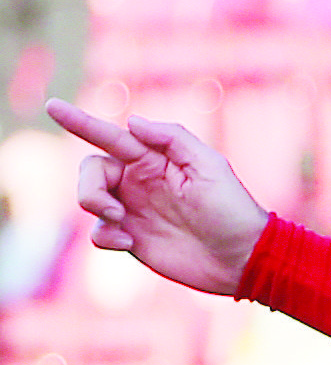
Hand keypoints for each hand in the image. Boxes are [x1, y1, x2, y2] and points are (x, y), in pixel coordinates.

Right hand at [46, 99, 265, 295]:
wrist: (244, 258)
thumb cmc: (232, 209)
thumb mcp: (209, 166)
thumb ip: (172, 139)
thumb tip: (132, 122)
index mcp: (152, 160)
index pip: (109, 137)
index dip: (79, 121)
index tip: (52, 106)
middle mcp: (138, 183)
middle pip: (89, 171)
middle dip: (87, 186)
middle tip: (110, 207)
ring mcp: (134, 212)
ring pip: (89, 200)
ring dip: (95, 208)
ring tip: (121, 223)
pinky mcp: (133, 240)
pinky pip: (99, 233)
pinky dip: (104, 236)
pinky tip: (128, 242)